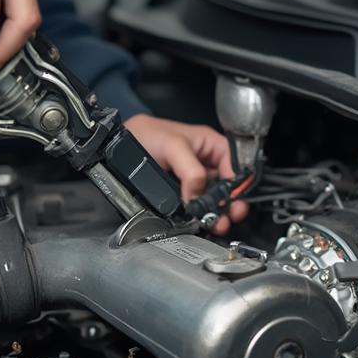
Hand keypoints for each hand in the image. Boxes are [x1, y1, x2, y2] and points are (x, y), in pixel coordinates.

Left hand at [124, 114, 248, 235]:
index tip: (234, 197)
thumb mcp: (173, 145)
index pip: (235, 164)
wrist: (119, 147)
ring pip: (214, 199)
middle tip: (230, 215)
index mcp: (210, 145)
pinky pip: (197, 206)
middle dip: (231, 202)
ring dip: (218, 212)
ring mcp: (193, 180)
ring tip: (217, 223)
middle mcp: (204, 163)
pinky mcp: (181, 193)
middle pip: (228, 186)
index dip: (238, 182)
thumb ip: (190, 169)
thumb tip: (198, 194)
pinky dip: (201, 215)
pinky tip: (201, 220)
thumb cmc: (147, 134)